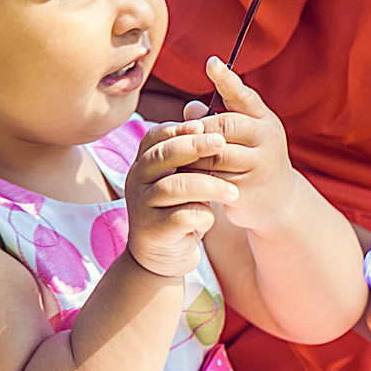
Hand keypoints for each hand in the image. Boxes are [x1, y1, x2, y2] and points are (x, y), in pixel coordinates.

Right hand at [124, 118, 233, 277]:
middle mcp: (137, 181)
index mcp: (143, 164)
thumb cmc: (178, 210)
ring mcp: (141, 206)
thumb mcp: (183, 179)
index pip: (156, 136)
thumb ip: (189, 154)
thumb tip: (202, 112)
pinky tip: (213, 217)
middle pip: (163, 155)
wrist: (162, 258)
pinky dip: (203, 214)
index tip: (205, 125)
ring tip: (233, 192)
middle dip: (195, 146)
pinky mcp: (153, 230)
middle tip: (222, 143)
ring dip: (209, 186)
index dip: (180, 128)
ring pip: (175, 186)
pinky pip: (181, 216)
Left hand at [180, 57, 299, 232]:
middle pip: (226, 126)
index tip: (211, 63)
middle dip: (198, 129)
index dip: (227, 79)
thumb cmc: (251, 156)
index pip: (244, 95)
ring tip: (173, 154)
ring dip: (191, 154)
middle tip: (176, 134)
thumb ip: (216, 117)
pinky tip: (181, 176)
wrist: (278, 199)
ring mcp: (260, 166)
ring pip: (216, 155)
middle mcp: (267, 139)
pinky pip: (213, 181)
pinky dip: (194, 177)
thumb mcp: (240, 134)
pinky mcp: (249, 191)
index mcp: (263, 119)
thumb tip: (190, 108)